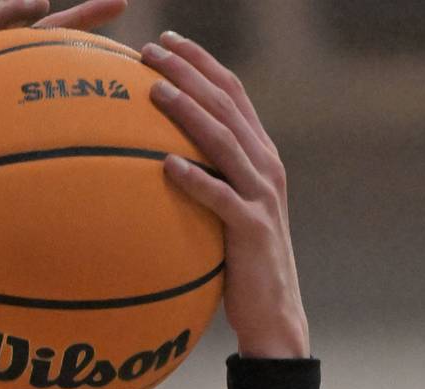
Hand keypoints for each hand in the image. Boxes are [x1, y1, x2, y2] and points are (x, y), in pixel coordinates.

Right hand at [0, 0, 131, 261]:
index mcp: (4, 106)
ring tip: (38, 7)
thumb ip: (23, 210)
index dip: (100, 63)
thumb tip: (75, 250)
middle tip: (118, 2)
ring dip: (11, 16)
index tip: (146, 58)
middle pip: (35, 40)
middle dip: (75, 19)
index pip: (61, 76)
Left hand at [141, 32, 308, 357]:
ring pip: (223, 141)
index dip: (201, 62)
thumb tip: (153, 164)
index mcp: (260, 155)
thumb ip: (204, 183)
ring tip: (154, 91)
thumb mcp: (223, 215)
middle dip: (189, 71)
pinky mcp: (251, 229)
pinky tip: (165, 164)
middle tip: (151, 49)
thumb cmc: (239, 267)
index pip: (231, 93)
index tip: (167, 39)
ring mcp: (261, 195)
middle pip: (226, 104)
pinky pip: (219, 198)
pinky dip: (194, 179)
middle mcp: (265, 165)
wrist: (274, 314)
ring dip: (188, 113)